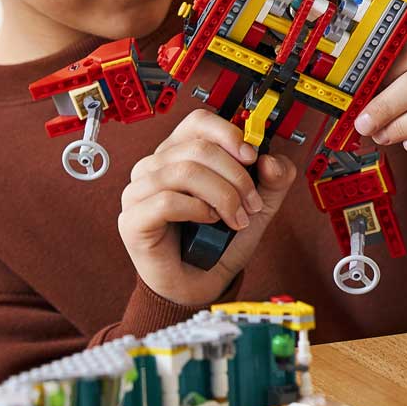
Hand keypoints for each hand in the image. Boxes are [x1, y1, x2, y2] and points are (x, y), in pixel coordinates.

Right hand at [118, 109, 296, 305]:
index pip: (198, 122)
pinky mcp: (133, 220)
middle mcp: (155, 167)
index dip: (228, 135)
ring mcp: (139, 192)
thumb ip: (273, 180)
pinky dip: (197, 209)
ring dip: (222, 195)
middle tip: (253, 203)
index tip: (252, 158)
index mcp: (179, 153)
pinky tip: (210, 220)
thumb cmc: (220, 241)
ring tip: (236, 218)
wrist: (202, 283)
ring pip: (184, 171)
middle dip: (236, 176)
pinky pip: (166, 201)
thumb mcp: (258, 206)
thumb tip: (271, 159)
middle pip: (198, 148)